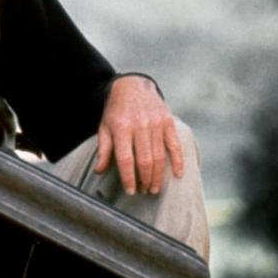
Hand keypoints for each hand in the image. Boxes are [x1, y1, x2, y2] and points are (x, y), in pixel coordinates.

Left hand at [93, 75, 183, 194]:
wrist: (133, 85)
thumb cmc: (116, 111)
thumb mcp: (104, 127)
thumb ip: (103, 150)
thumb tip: (99, 171)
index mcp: (121, 128)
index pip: (125, 159)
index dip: (128, 178)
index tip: (131, 191)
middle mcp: (140, 126)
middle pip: (144, 160)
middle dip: (144, 180)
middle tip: (143, 191)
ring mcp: (156, 124)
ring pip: (159, 156)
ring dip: (157, 176)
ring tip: (154, 188)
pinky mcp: (168, 122)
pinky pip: (175, 145)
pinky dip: (178, 161)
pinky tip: (177, 175)